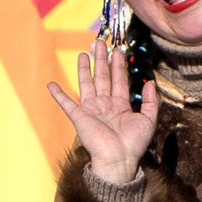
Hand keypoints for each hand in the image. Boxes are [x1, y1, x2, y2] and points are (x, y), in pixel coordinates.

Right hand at [47, 40, 154, 186]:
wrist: (119, 159)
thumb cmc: (134, 143)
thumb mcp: (149, 119)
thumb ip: (151, 100)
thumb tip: (148, 81)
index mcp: (120, 105)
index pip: (118, 79)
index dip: (118, 64)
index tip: (117, 50)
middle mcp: (105, 104)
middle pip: (102, 76)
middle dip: (100, 59)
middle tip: (99, 43)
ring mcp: (91, 109)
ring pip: (86, 83)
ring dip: (84, 68)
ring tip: (83, 53)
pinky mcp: (79, 117)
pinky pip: (66, 103)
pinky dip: (58, 94)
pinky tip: (51, 84)